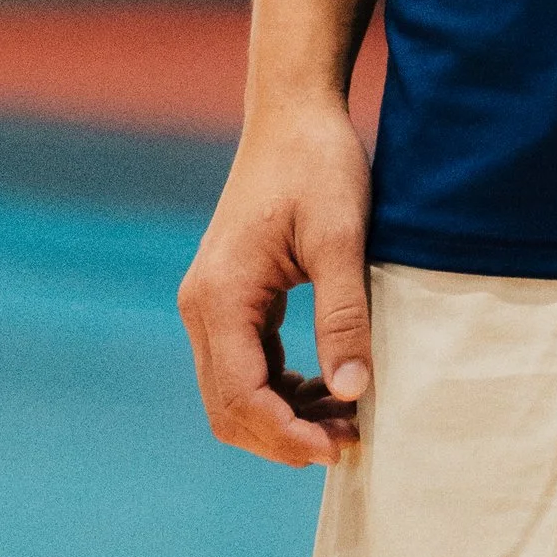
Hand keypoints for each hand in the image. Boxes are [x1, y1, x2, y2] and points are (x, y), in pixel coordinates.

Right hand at [180, 98, 374, 466]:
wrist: (293, 109)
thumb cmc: (318, 161)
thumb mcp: (341, 235)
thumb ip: (344, 314)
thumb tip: (353, 391)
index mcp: (221, 295)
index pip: (241, 396)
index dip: (288, 434)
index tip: (341, 447)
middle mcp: (203, 305)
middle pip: (229, 406)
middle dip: (285, 435)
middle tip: (350, 440)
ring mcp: (211, 302)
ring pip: (235, 391)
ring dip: (284, 416)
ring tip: (347, 417)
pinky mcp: (229, 296)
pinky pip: (245, 365)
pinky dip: (281, 388)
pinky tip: (327, 386)